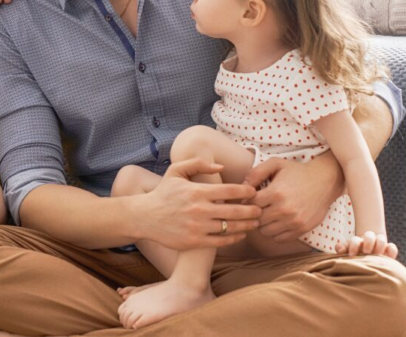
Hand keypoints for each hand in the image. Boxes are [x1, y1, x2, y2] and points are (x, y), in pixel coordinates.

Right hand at [138, 158, 260, 249]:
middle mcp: (199, 209)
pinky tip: (240, 234)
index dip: (246, 191)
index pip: (230, 190)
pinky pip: (221, 241)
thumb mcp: (176, 172)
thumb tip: (221, 167)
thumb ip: (198, 164)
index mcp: (197, 191)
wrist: (145, 217)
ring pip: (231, 227)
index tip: (253, 192)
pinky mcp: (195, 241)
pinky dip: (234, 237)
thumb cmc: (163, 193)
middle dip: (252, 210)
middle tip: (260, 209)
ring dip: (247, 225)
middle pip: (235, 210)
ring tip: (254, 222)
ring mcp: (198, 227)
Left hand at [244, 157, 339, 242]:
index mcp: (276, 193)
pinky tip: (277, 222)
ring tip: (267, 214)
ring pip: (265, 232)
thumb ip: (256, 173)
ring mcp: (294, 221)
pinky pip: (279, 239)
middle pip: (256, 219)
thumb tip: (242, 187)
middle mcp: (284, 209)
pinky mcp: (302, 229)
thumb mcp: (276, 164)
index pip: (249, 204)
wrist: (325, 181)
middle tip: (257, 207)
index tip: (250, 198)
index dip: (246, 201)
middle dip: (253, 214)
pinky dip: (275, 232)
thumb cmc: (297, 171)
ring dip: (263, 224)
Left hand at [336, 231, 398, 258]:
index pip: (355, 240)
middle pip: (369, 235)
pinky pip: (392, 248)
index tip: (351, 255)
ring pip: (381, 238)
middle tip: (366, 252)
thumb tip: (339, 249)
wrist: (365, 261)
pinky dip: (391, 250)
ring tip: (377, 254)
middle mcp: (368, 241)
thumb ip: (341, 249)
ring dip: (379, 245)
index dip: (353, 246)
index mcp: (357, 242)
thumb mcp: (346, 253)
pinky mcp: (388, 251)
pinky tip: (388, 257)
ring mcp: (379, 245)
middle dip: (368, 242)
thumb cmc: (353, 257)